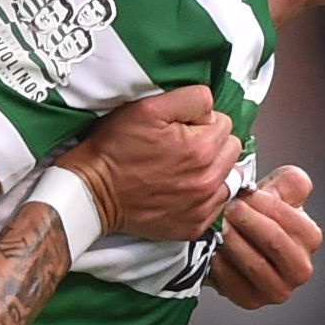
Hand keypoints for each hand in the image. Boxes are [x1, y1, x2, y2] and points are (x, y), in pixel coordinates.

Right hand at [58, 84, 240, 243]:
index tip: (179, 128)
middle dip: (212, 144)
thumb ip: (191, 98)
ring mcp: (202, 207)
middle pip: (231, 150)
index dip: (200, 121)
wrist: (93, 192)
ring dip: (212, 170)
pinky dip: (204, 196)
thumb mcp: (148, 107)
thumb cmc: (116, 149)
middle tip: (182, 147)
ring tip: (183, 169)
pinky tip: (182, 189)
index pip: (224, 122)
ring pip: (228, 178)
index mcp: (202, 149)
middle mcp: (208, 181)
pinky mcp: (194, 226)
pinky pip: (216, 205)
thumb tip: (210, 108)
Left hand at [206, 164, 319, 307]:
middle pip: (275, 242)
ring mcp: (276, 289)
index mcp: (310, 238)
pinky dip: (220, 263)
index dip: (266, 205)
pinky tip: (212, 247)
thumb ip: (291, 183)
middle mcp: (299, 269)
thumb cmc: (258, 216)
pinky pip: (233, 283)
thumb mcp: (278, 192)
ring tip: (218, 225)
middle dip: (248, 222)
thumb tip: (295, 182)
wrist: (235, 240)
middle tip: (228, 208)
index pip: (292, 221)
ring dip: (233, 241)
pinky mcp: (251, 300)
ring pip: (255, 264)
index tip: (245, 192)